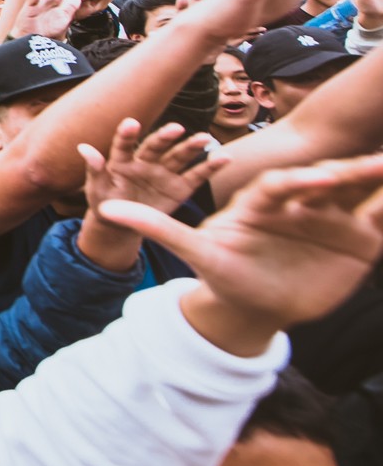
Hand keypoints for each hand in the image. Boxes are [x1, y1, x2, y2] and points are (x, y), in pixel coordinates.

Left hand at [76, 118, 224, 269]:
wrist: (123, 224)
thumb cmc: (106, 204)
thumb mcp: (96, 190)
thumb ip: (94, 170)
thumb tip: (83, 147)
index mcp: (122, 161)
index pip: (124, 145)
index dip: (126, 134)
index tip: (131, 123)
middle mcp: (146, 162)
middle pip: (156, 147)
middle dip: (165, 137)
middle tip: (177, 128)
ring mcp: (164, 173)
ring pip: (179, 156)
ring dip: (192, 147)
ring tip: (205, 139)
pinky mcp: (180, 187)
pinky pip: (196, 175)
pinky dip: (210, 166)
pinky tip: (224, 157)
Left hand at [100, 153, 382, 356]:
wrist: (249, 305)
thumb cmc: (221, 273)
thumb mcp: (192, 251)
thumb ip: (155, 227)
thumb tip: (108, 209)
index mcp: (263, 202)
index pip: (283, 186)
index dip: (298, 182)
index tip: (311, 181)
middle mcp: (298, 205)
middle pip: (325, 184)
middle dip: (348, 171)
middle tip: (375, 160)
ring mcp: (328, 222)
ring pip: (353, 196)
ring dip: (375, 180)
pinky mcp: (353, 242)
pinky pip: (375, 219)